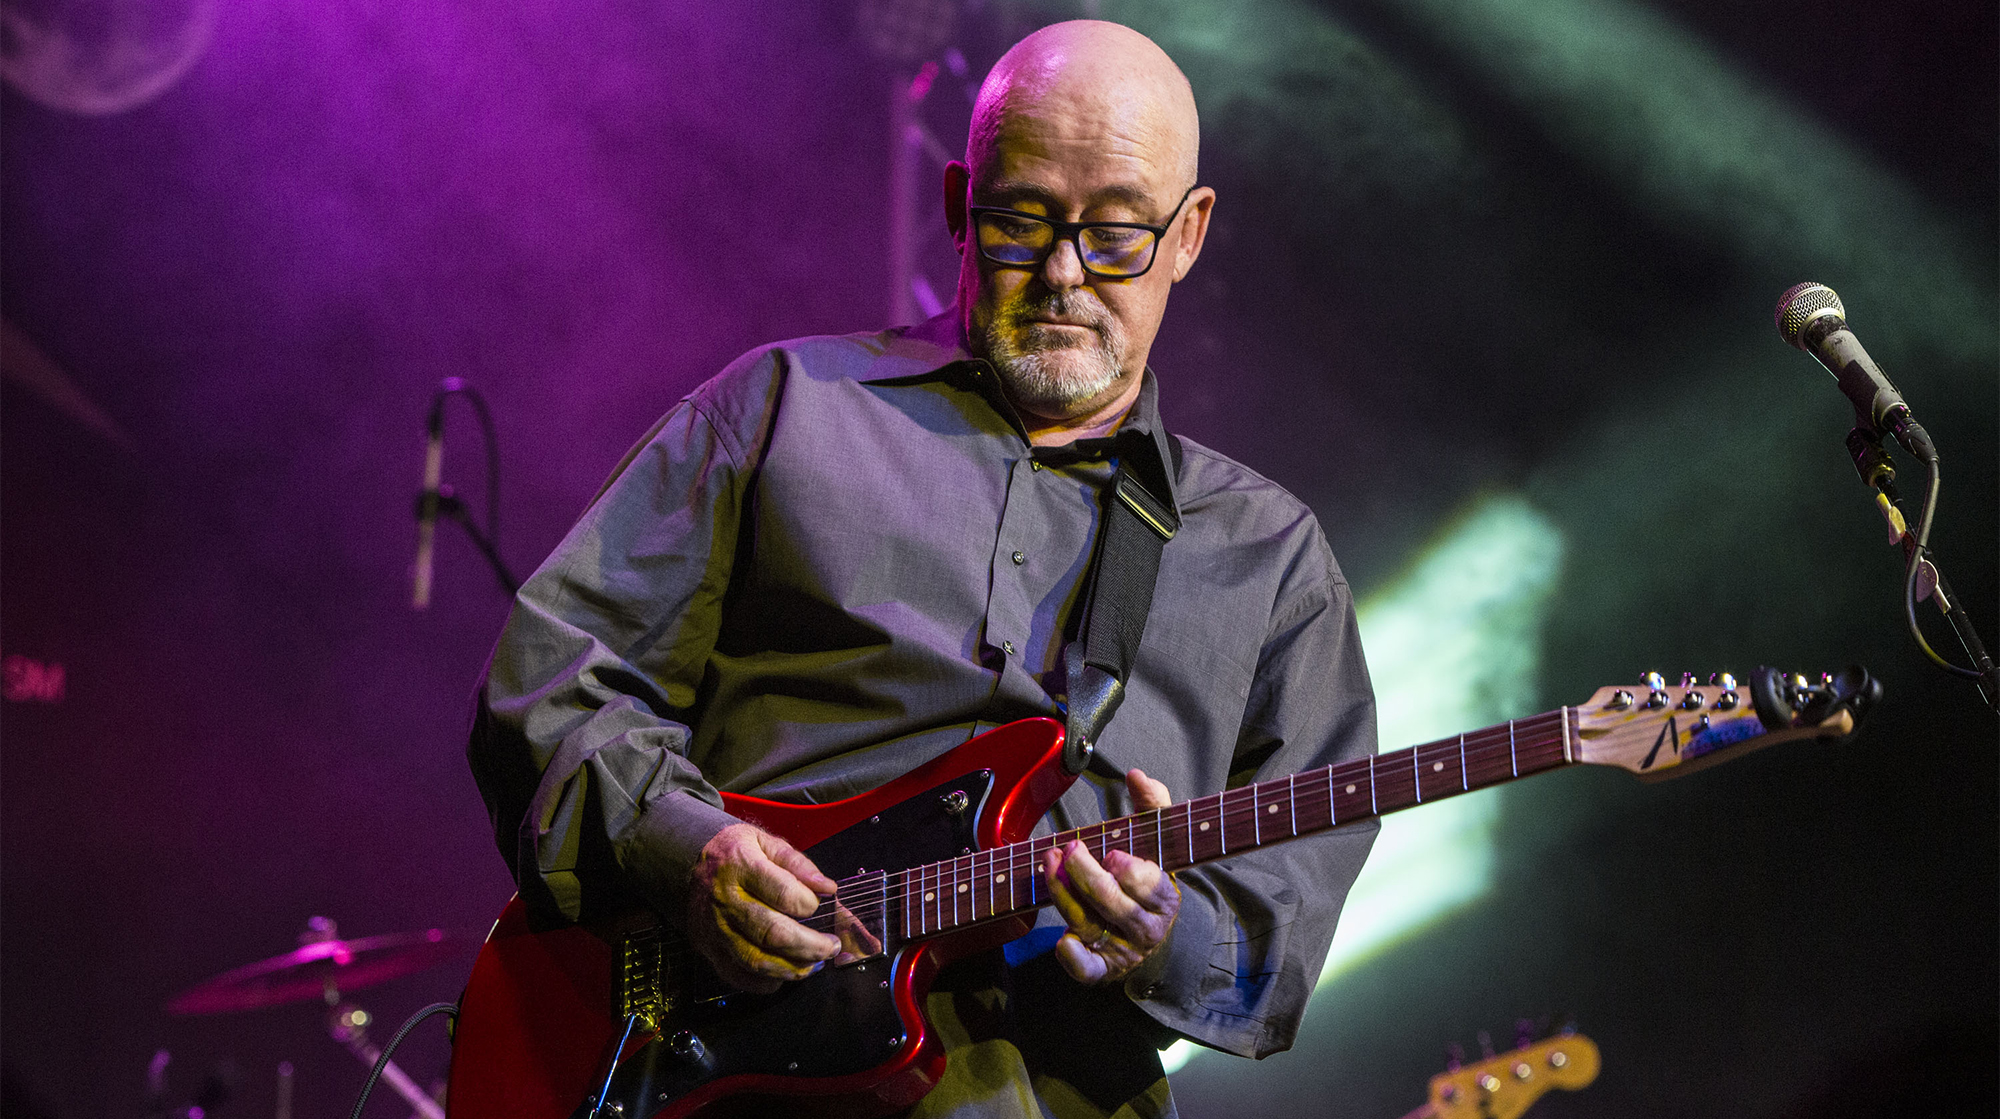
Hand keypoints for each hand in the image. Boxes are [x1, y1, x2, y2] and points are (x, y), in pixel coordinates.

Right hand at [686, 823, 841, 992]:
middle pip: (772, 933)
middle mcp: (724, 899)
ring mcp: (714, 928)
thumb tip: (827, 888)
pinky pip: (737, 975)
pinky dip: (765, 982)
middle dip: (810, 945)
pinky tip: (784, 973)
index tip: (819, 904)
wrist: (690, 864)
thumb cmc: (735, 853)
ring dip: (792, 967)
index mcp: (741, 865)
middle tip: (831, 946)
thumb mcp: (766, 842)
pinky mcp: (707, 948)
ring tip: (815, 964)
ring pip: (756, 960)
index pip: (783, 893)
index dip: (809, 904)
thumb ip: (798, 864)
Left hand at [1041, 768, 1179, 984]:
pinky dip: (1075, 959)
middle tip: (1069, 847)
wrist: (1146, 929)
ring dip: (1064, 895)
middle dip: (1087, 874)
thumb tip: (1137, 775)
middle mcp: (1147, 928)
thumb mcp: (1155, 839)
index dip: (1130, 870)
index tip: (1112, 853)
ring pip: (1091, 925)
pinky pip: (1088, 971)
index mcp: (1165, 897)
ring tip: (1049, 863)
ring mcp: (1123, 949)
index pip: (1149, 885)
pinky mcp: (1102, 968)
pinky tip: (1062, 941)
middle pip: (1114, 904)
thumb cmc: (1145, 875)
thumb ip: (1152, 804)